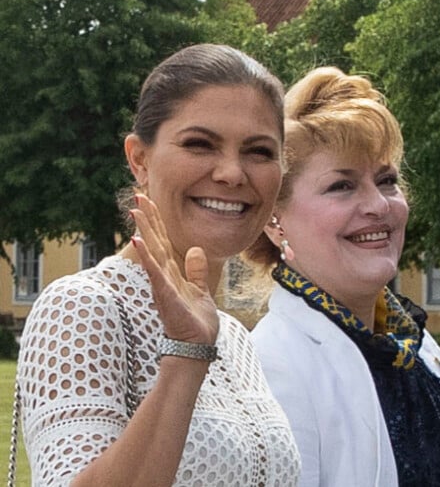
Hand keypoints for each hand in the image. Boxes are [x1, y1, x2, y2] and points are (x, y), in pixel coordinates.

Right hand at [130, 194, 218, 345]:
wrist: (197, 346)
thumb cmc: (196, 322)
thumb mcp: (200, 289)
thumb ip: (196, 270)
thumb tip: (194, 249)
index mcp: (172, 273)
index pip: (163, 241)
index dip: (157, 220)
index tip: (150, 200)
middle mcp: (164, 276)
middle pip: (155, 241)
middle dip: (148, 218)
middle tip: (138, 195)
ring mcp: (163, 285)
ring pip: (152, 252)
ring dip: (144, 230)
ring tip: (135, 210)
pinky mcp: (166, 295)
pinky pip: (155, 272)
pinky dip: (147, 256)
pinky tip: (139, 240)